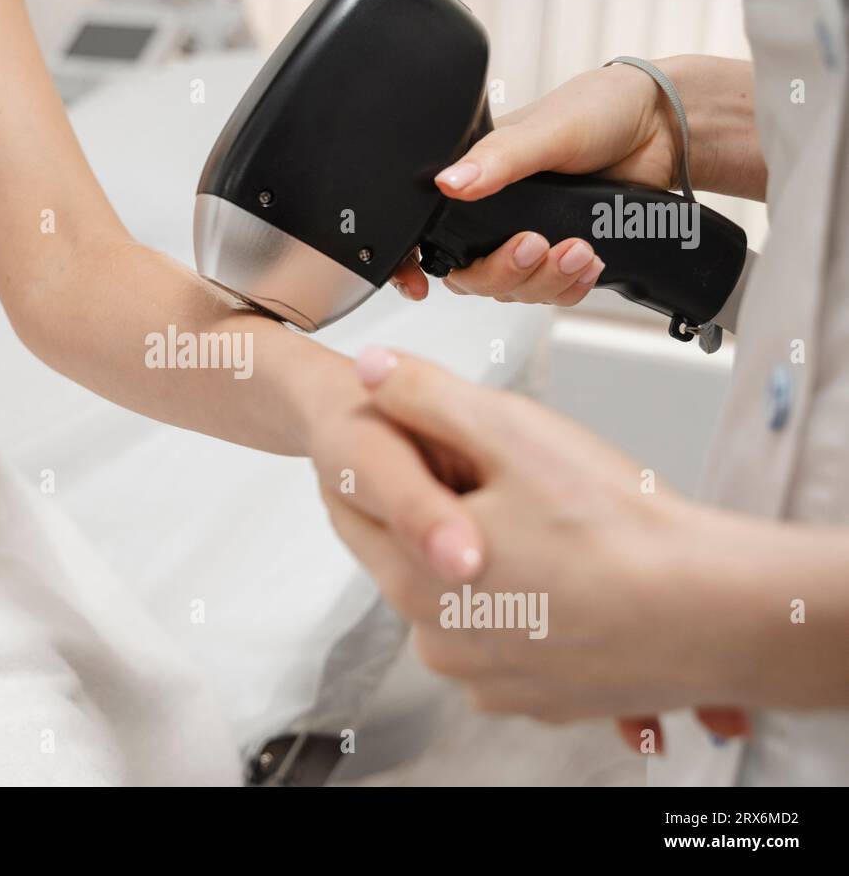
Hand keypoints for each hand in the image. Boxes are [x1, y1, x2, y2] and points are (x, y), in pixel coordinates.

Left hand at [325, 347, 746, 747]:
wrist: (715, 616)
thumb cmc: (615, 528)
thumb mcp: (509, 431)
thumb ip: (426, 395)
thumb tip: (371, 370)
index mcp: (412, 578)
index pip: (356, 508)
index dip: (383, 462)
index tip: (408, 441)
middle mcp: (437, 641)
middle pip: (409, 556)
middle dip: (439, 515)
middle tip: (499, 481)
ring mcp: (487, 679)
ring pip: (460, 601)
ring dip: (482, 567)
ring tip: (545, 531)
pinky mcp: (537, 701)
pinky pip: (511, 642)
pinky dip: (529, 612)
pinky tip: (570, 581)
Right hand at [391, 61, 676, 305]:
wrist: (664, 128)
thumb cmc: (600, 110)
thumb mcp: (545, 130)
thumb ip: (498, 159)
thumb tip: (450, 181)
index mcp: (474, 181)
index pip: (428, 233)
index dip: (413, 265)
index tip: (418, 286)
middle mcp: (493, 216)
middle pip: (471, 274)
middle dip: (503, 271)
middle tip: (533, 245)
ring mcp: (527, 238)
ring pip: (512, 289)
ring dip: (543, 279)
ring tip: (579, 249)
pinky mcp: (561, 256)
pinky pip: (551, 292)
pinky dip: (568, 286)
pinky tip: (588, 263)